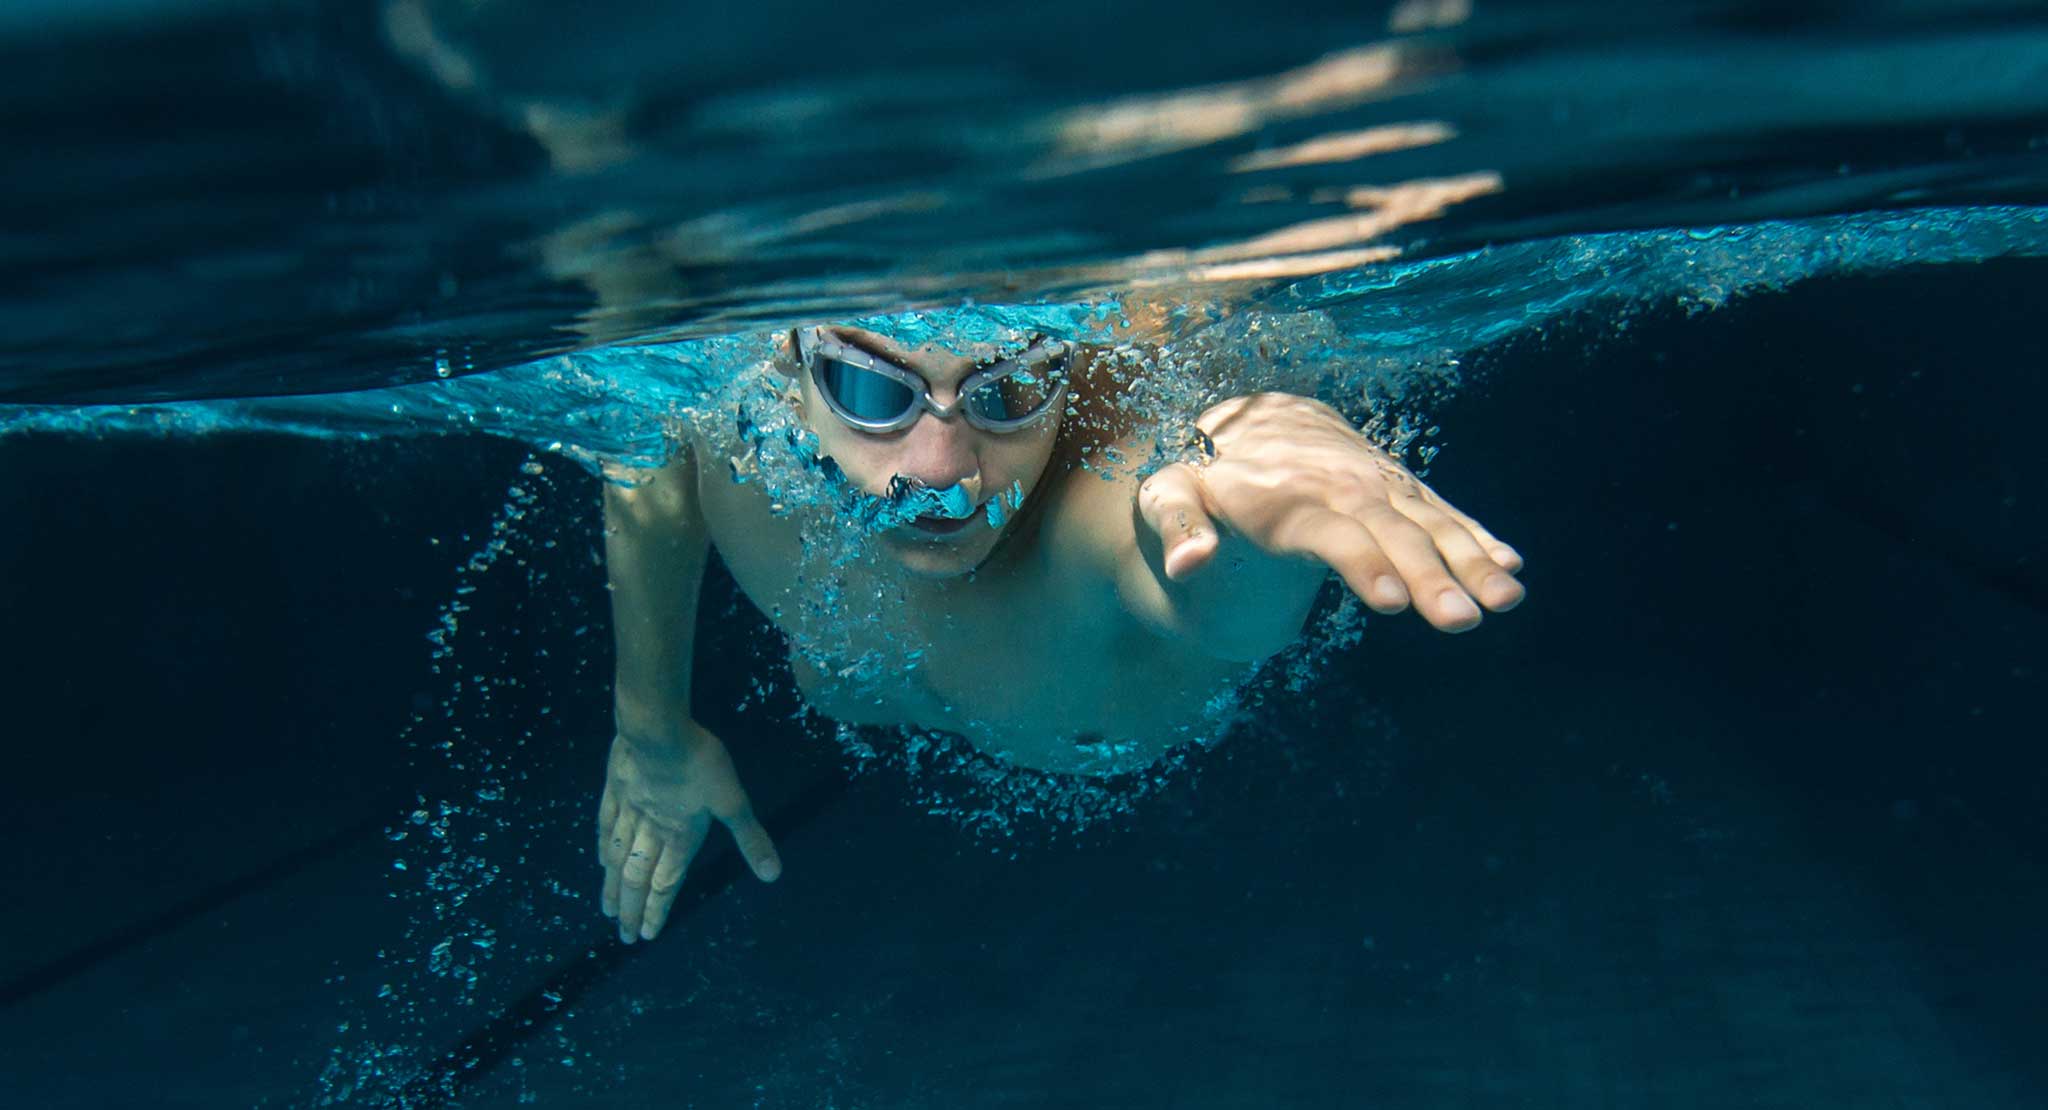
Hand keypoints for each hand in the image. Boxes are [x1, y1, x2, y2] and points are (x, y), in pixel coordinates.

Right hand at [597, 724, 779, 943]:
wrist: (657, 730)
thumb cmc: (699, 763)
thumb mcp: (733, 800)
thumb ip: (750, 838)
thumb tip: (773, 874)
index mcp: (680, 836)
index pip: (667, 882)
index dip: (657, 910)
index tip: (646, 935)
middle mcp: (651, 831)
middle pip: (638, 877)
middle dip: (632, 909)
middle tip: (623, 936)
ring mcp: (629, 811)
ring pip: (619, 857)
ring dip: (614, 886)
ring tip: (608, 910)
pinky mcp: (615, 790)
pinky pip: (607, 825)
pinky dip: (604, 847)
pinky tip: (602, 860)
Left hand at [1136, 392, 1523, 631]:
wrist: (1250, 421)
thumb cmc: (1203, 473)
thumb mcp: (1168, 493)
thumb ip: (1175, 524)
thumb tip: (1187, 562)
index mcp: (1285, 495)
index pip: (1330, 531)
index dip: (1361, 562)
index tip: (1391, 600)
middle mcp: (1340, 485)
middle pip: (1392, 533)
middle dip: (1431, 576)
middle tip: (1461, 620)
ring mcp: (1377, 485)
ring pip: (1430, 523)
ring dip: (1470, 561)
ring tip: (1507, 598)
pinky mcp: (1398, 488)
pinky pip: (1442, 512)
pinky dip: (1476, 537)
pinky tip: (1509, 566)